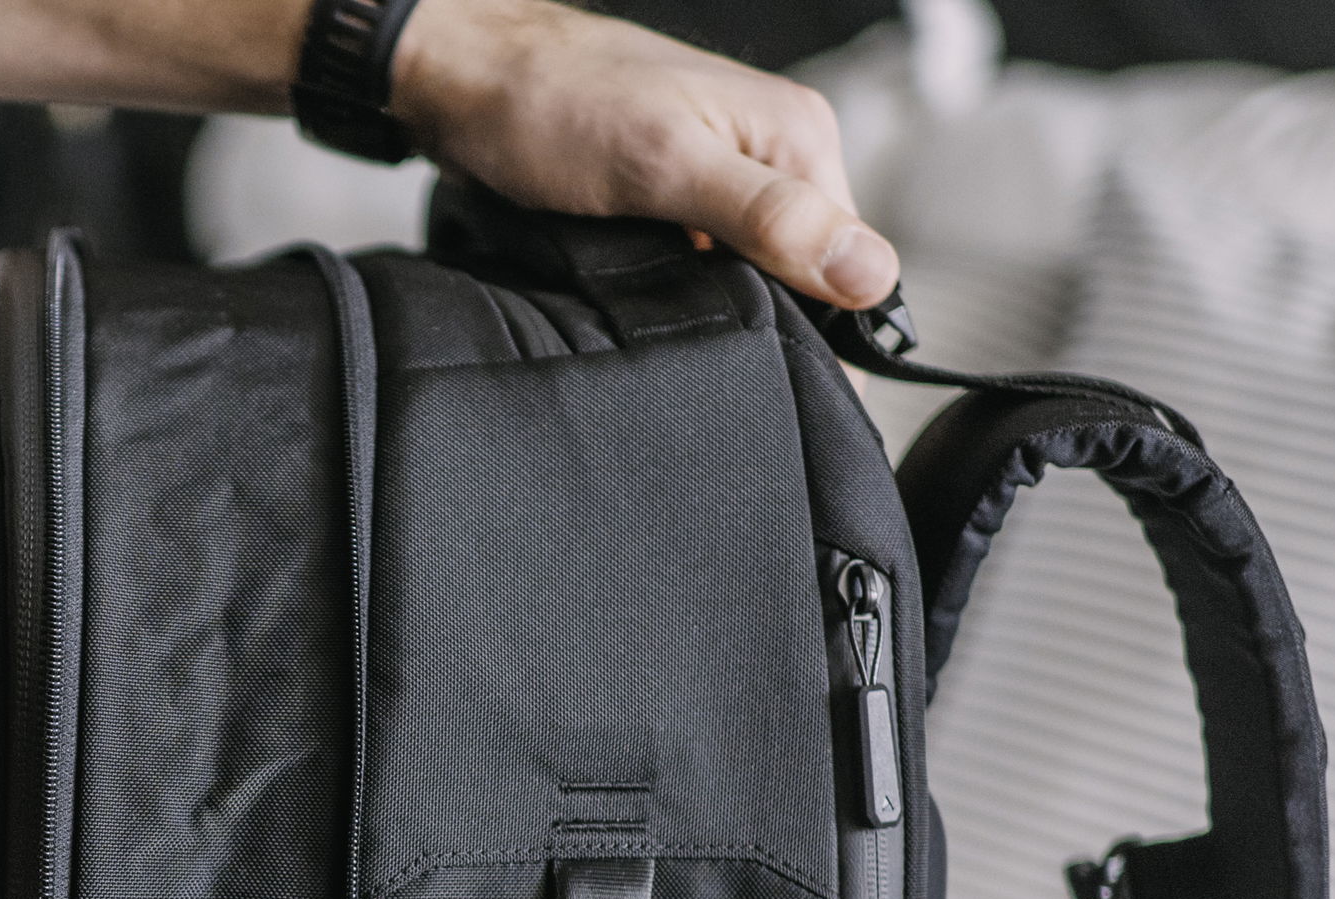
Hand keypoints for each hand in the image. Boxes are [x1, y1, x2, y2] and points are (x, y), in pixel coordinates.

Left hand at [390, 0, 900, 309]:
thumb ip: (767, 217)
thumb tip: (868, 271)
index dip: (828, 333)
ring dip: (721, 310)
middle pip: (806, 272)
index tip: (789, 384)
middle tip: (715, 360)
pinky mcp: (677, 192)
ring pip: (754, 273)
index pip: (852, 262)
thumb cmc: (549, 104)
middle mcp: (771, 151)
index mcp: (796, 136)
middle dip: (770, 323)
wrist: (466, 78)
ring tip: (677, 331)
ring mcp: (724, 171)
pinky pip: (706, 262)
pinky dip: (683, 290)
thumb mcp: (663, 165)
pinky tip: (652, 305)